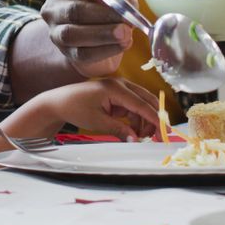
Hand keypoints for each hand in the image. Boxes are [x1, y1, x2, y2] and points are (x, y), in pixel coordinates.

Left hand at [39, 79, 159, 139]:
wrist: (60, 102)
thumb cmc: (76, 108)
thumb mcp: (98, 122)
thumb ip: (119, 129)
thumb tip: (135, 139)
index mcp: (116, 88)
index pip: (141, 104)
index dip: (155, 119)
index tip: (164, 132)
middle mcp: (121, 84)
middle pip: (146, 100)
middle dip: (153, 119)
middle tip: (157, 137)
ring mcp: (120, 88)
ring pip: (141, 104)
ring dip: (144, 120)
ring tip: (142, 137)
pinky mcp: (117, 94)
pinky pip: (133, 106)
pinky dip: (136, 118)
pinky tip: (134, 131)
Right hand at [41, 0, 133, 77]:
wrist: (92, 36)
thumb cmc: (103, 6)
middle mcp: (52, 8)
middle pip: (75, 10)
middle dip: (104, 13)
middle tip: (127, 17)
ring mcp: (56, 32)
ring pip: (74, 34)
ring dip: (103, 33)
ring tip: (126, 33)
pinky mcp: (67, 53)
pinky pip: (83, 53)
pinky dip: (106, 49)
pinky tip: (123, 44)